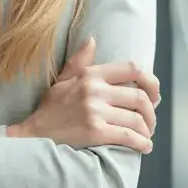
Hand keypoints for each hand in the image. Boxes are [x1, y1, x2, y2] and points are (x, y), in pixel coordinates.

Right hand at [9, 38, 159, 150]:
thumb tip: (92, 40)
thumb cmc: (50, 108)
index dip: (150, 81)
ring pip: (136, 119)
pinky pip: (128, 136)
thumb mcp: (62, 80)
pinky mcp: (95, 132)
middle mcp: (95, 90)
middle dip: (151, 111)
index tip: (153, 93)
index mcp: (90, 75)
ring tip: (146, 135)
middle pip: (139, 97)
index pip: (131, 68)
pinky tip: (144, 147)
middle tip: (150, 121)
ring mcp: (95, 112)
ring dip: (147, 130)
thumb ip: (79, 61)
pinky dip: (141, 143)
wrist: (34, 134)